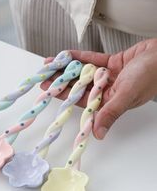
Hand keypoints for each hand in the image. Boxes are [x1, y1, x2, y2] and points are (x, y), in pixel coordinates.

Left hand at [41, 39, 156, 138]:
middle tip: (44, 77)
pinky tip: (66, 55)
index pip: (80, 99)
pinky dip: (79, 57)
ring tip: (50, 65)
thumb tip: (98, 134)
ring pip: (82, 73)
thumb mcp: (126, 95)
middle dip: (61, 81)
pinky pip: (92, 60)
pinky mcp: (111, 63)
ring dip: (67, 68)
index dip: (63, 95)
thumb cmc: (151, 76)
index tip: (48, 90)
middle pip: (78, 86)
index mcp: (108, 101)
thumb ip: (111, 113)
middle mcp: (105, 90)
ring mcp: (107, 76)